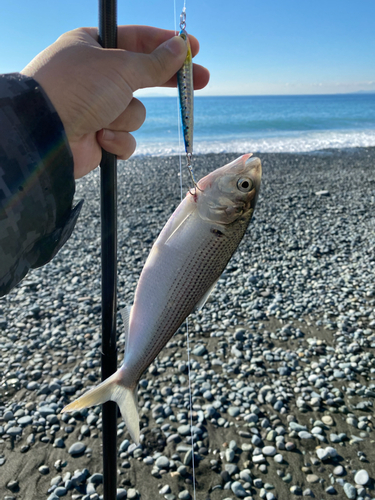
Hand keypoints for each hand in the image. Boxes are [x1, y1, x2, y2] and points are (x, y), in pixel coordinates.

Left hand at [21, 26, 209, 178]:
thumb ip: (154, 62)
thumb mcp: (121, 67)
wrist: (45, 133)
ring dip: (124, 116)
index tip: (193, 49)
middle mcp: (95, 75)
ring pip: (135, 112)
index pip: (137, 40)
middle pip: (143, 76)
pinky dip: (116, 140)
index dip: (166, 45)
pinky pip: (125, 138)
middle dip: (167, 82)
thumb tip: (180, 48)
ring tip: (103, 117)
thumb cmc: (78, 88)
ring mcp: (96, 107)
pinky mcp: (98, 136)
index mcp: (93, 46)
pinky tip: (99, 137)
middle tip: (200, 81)